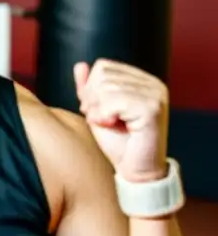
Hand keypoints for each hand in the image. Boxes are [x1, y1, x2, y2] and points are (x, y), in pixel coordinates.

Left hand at [73, 59, 168, 181]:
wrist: (136, 170)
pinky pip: (113, 101)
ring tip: (111, 124)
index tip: (98, 111)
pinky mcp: (152, 108)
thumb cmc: (118, 142)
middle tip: (103, 119)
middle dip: (92, 99)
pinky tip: (116, 126)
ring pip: (106, 87)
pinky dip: (105, 116)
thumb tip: (80, 65)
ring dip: (98, 110)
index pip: (103, 66)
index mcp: (142, 80)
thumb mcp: (97, 111)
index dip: (91, 89)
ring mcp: (155, 94)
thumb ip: (89, 89)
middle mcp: (153, 83)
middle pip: (103, 74)